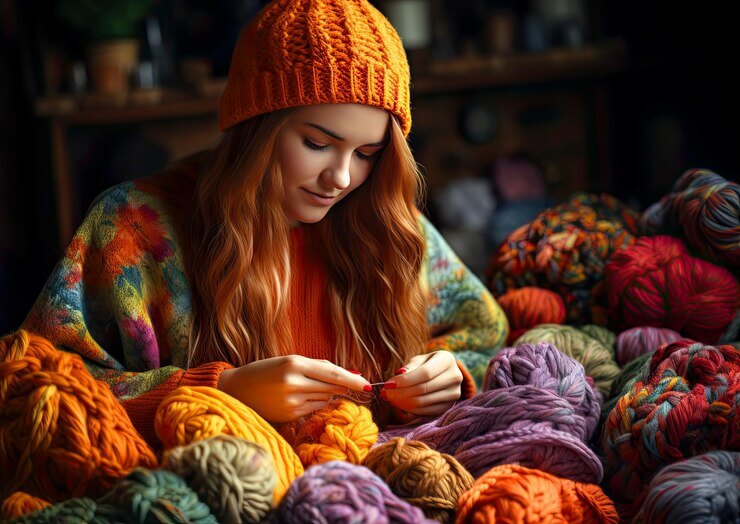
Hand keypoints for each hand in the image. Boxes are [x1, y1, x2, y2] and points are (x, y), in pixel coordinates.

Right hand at [218, 355, 370, 422]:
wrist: (237, 389)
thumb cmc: (266, 371)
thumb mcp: (289, 361)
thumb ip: (318, 367)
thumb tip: (349, 375)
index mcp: (294, 363)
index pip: (332, 373)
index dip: (352, 379)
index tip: (368, 384)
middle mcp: (293, 382)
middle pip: (332, 387)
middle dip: (342, 386)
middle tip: (352, 385)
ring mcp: (291, 401)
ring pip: (324, 398)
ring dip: (326, 393)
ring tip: (309, 387)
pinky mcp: (289, 415)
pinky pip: (313, 409)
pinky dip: (314, 403)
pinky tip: (301, 397)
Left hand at [381, 350, 462, 416]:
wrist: (443, 374)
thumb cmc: (427, 363)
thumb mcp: (419, 360)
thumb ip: (410, 367)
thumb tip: (399, 374)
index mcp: (447, 360)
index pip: (425, 373)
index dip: (405, 380)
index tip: (388, 384)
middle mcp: (455, 376)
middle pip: (423, 389)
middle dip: (400, 393)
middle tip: (384, 393)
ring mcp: (454, 394)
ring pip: (423, 402)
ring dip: (402, 402)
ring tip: (389, 398)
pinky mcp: (449, 407)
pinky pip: (426, 411)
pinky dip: (409, 409)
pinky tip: (399, 403)